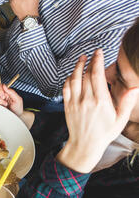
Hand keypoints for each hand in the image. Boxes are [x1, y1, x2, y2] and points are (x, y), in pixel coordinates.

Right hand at [0, 84, 34, 128]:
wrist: (16, 117)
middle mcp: (2, 95)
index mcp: (8, 92)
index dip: (1, 89)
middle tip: (3, 98)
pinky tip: (2, 107)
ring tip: (5, 104)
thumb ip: (12, 92)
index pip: (1, 86)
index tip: (4, 94)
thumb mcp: (18, 99)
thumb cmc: (18, 109)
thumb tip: (5, 86)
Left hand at [57, 49, 138, 173]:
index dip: (97, 61)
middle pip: (85, 74)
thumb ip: (126, 102)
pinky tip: (72, 74)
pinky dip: (68, 78)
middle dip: (89, 61)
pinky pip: (66, 88)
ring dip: (77, 67)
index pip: (97, 75)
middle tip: (93, 54)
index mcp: (101, 102)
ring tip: (82, 59)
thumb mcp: (120, 120)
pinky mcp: (67, 106)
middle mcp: (87, 100)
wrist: (85, 145)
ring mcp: (75, 103)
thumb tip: (134, 87)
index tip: (99, 52)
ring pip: (74, 79)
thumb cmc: (104, 133)